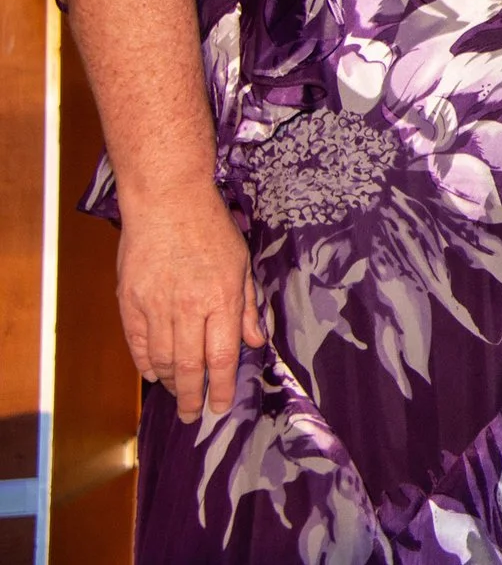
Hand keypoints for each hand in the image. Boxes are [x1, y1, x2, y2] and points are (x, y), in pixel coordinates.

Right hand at [116, 182, 264, 422]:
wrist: (167, 202)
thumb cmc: (211, 229)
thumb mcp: (242, 263)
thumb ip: (247, 306)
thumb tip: (255, 341)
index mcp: (220, 299)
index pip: (222, 356)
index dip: (223, 387)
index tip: (221, 407)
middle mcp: (188, 308)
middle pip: (189, 366)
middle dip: (193, 396)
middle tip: (193, 416)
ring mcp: (155, 305)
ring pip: (161, 358)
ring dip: (170, 383)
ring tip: (178, 396)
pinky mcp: (130, 300)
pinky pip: (137, 342)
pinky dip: (145, 362)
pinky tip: (154, 373)